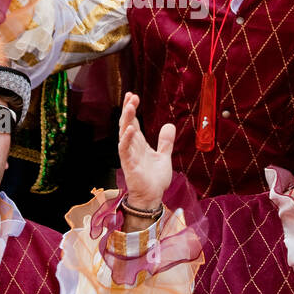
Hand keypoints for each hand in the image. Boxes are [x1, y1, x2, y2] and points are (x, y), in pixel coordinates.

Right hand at [117, 92, 173, 211]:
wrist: (152, 197)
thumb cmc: (154, 179)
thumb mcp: (164, 156)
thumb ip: (165, 142)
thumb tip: (169, 125)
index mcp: (139, 144)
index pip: (133, 122)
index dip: (132, 109)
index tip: (133, 95)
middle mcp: (132, 147)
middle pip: (126, 124)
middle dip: (128, 109)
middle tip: (130, 95)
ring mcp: (129, 155)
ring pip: (124, 133)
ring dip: (126, 119)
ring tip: (130, 106)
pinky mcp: (129, 165)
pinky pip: (125, 150)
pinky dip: (127, 139)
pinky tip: (131, 129)